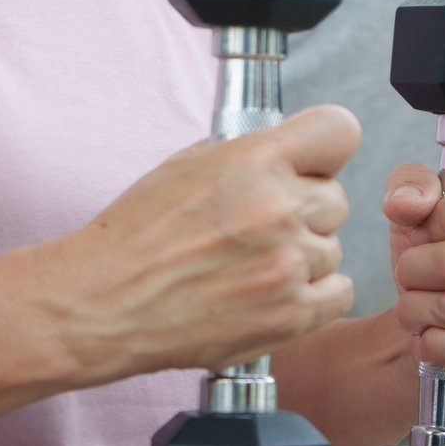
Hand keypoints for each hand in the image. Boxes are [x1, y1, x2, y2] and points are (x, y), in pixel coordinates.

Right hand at [55, 105, 357, 380]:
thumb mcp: (184, 165)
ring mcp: (287, 265)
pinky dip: (315, 294)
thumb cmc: (135, 236)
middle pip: (336, 198)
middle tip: (262, 227)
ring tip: (253, 264)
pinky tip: (276, 291)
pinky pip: (339, 292)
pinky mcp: (289, 315)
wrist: (104, 303)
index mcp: (254, 161)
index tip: (312, 163)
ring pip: (332, 249)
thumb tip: (283, 151)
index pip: (339, 130)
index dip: (324, 148)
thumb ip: (245, 154)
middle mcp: (278, 208)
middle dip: (305, 209)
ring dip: (303, 255)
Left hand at [384, 164, 444, 395]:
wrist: (440, 327)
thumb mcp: (420, 212)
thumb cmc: (437, 260)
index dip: (442, 216)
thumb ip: (409, 185)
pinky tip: (433, 338)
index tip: (430, 232)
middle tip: (410, 277)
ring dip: (414, 310)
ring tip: (416, 307)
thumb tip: (404, 205)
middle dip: (411, 271)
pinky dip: (432, 345)